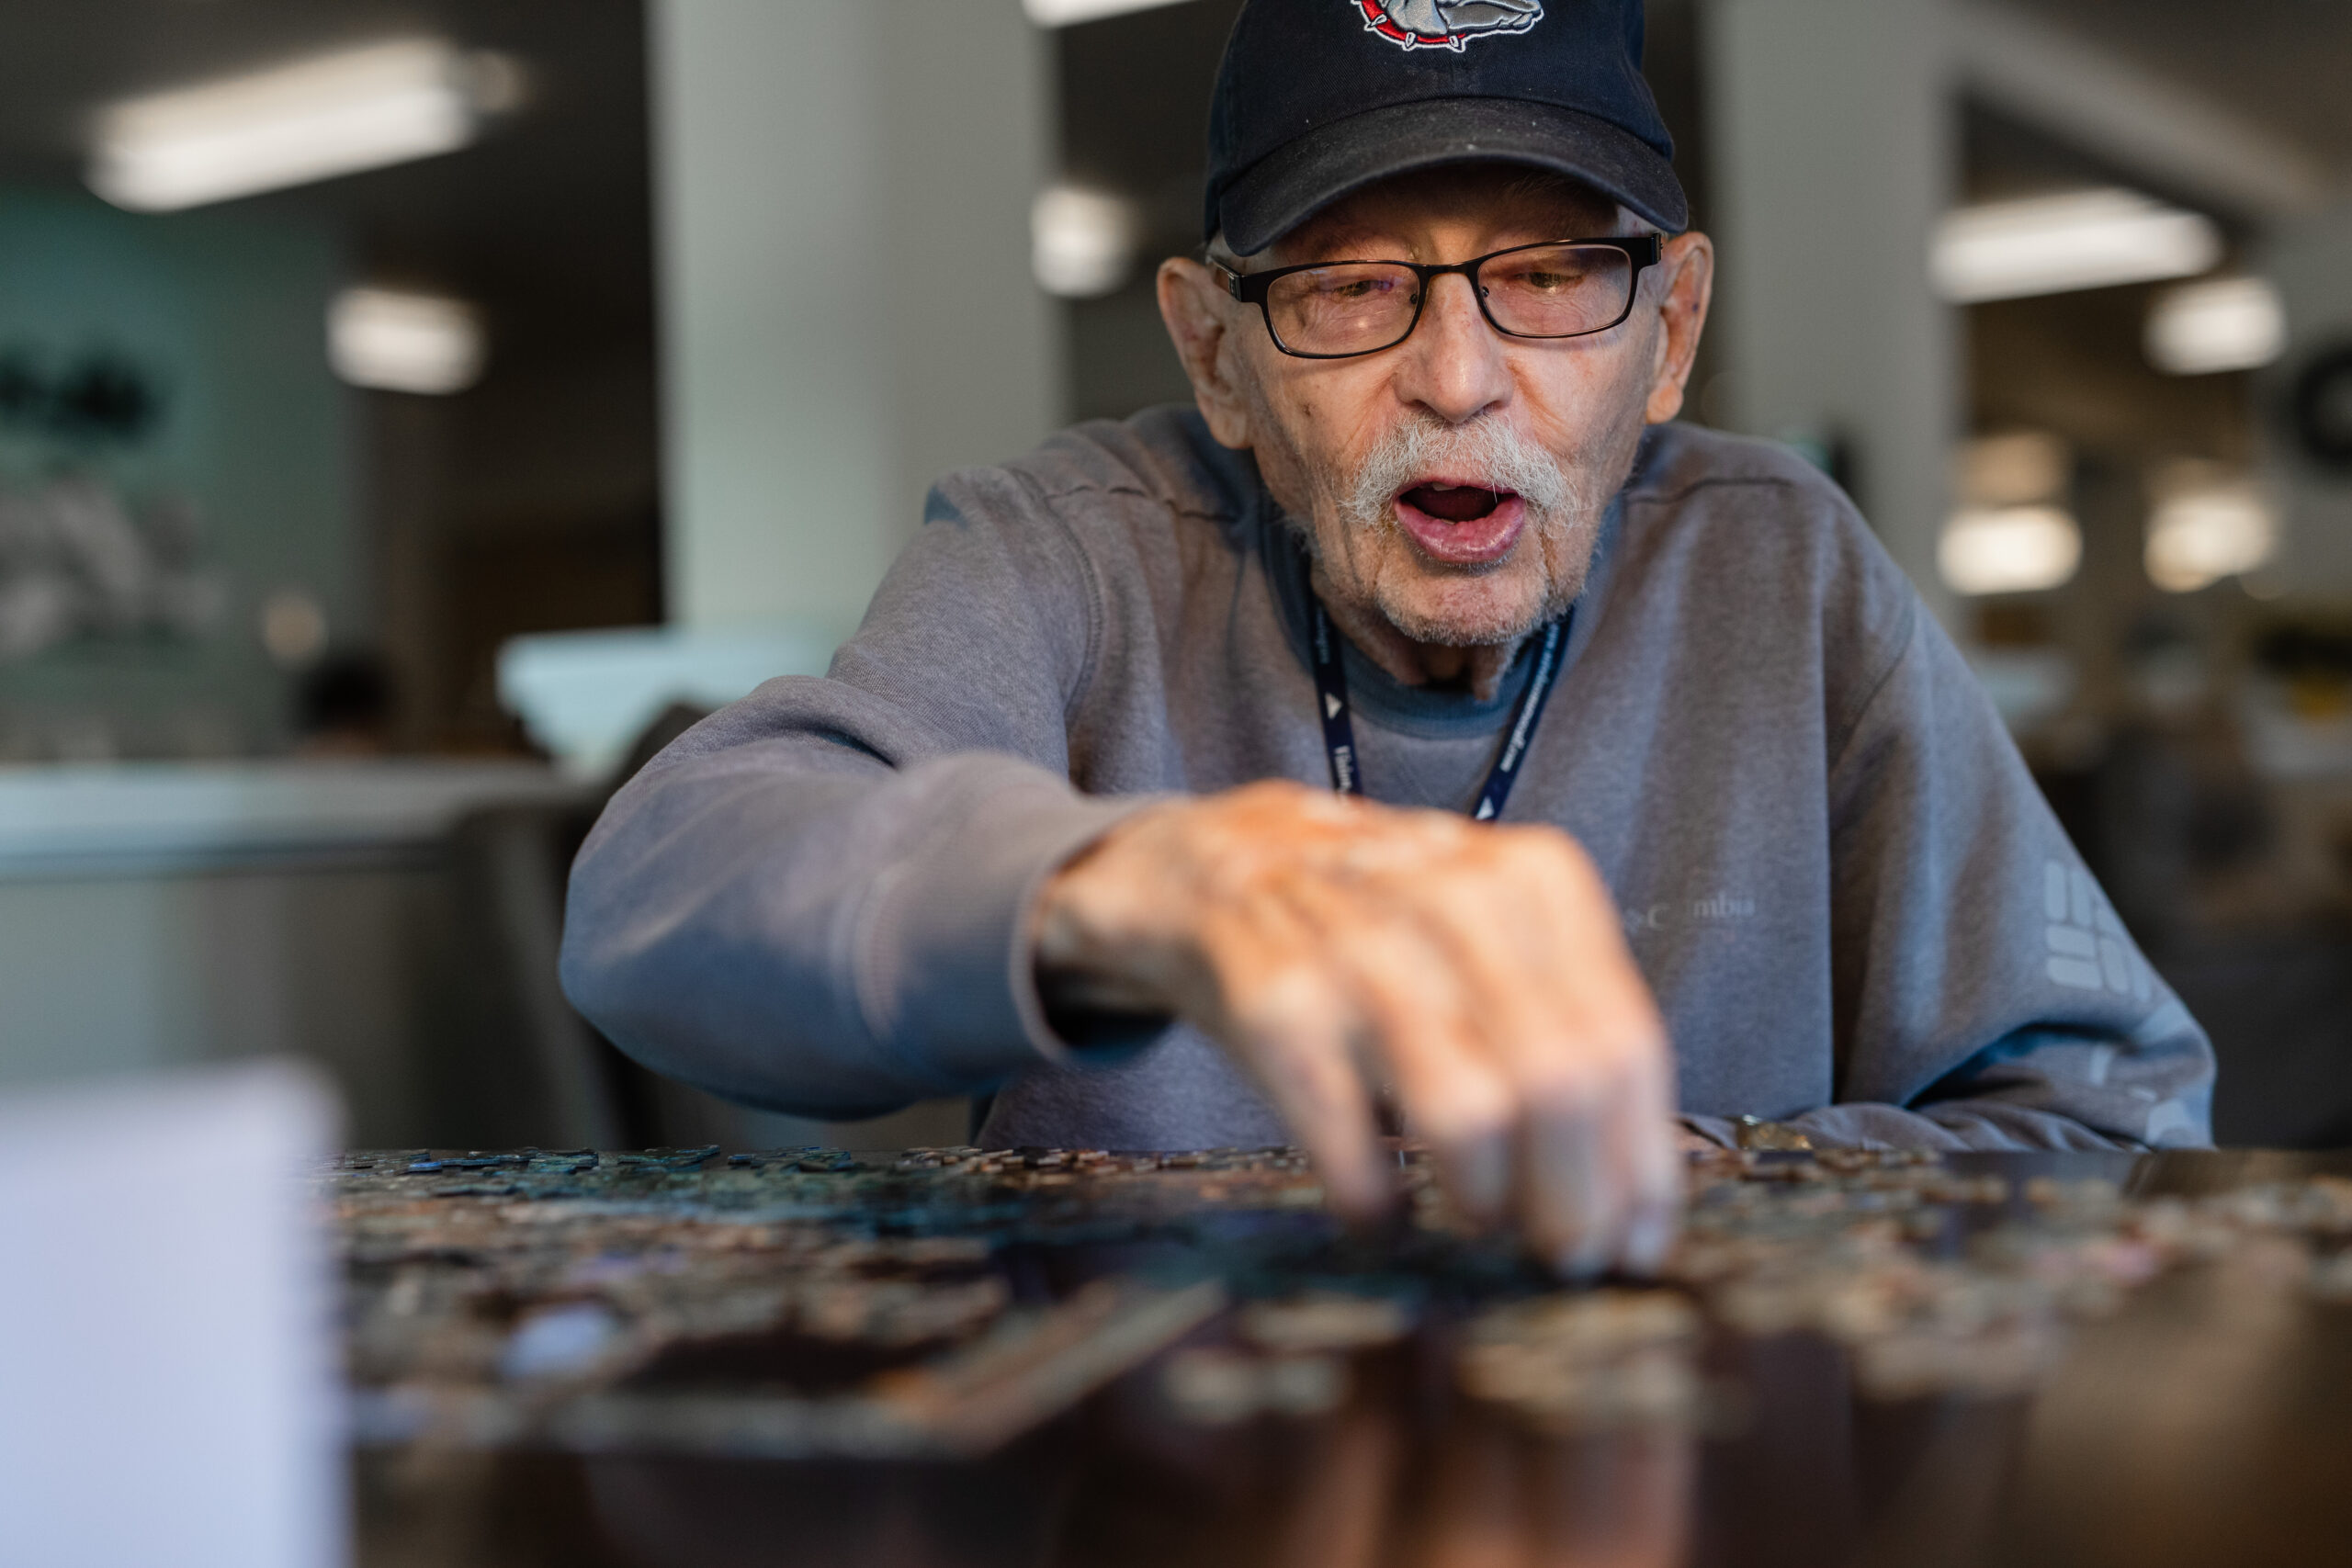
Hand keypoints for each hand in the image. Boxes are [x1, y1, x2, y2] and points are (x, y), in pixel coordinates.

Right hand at [1032, 780, 1678, 1273]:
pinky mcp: (1274, 1000)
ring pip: (1467, 1112)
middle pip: (1558, 1084)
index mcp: (1531, 882)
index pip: (1621, 1043)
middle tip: (1565, 1257)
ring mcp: (1357, 948)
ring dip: (1486, 1198)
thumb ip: (1565, 1026)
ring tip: (1481, 1221)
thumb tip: (1634, 1189)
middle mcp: (1452, 900)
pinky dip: (1374, 1201)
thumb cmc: (1380, 924)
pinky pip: (1348, 1138)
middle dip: (1575, 1201)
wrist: (1220, 864)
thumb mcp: (1488, 932)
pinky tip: (1381, 1212)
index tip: (1636, 1242)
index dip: (1638, 1166)